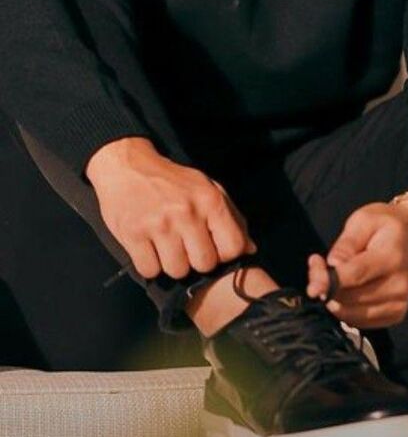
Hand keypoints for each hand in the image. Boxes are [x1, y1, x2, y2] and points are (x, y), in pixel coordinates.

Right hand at [86, 136, 256, 279]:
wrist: (127, 165)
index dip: (224, 253)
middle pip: (205, 264)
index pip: (233, 247)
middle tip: (186, 246)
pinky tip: (149, 247)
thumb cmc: (172, 181)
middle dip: (196, 261)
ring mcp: (159, 224)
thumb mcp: (207, 188)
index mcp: (210, 200)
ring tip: (166, 245)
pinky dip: (149, 264)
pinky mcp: (133, 234)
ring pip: (177, 271)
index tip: (211, 246)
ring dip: (172, 264)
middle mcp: (187, 212)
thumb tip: (250, 249)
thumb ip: (231, 217)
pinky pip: (149, 270)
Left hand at [306, 199, 407, 327]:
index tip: (311, 286)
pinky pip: (359, 321)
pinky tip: (346, 290)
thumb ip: (346, 244)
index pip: (354, 276)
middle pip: (349, 297)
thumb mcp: (363, 220)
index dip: (328, 282)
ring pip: (351, 313)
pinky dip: (346, 308)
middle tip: (318, 266)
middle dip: (326, 286)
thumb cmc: (386, 226)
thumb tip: (332, 266)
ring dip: (334, 299)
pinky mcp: (395, 315)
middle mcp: (398, 285)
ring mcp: (399, 304)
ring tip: (333, 276)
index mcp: (391, 257)